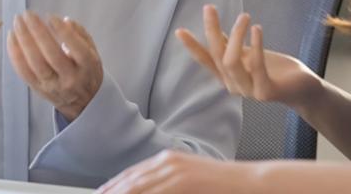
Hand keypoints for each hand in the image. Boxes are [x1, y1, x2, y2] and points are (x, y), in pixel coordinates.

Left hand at [7, 11, 102, 121]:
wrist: (83, 103)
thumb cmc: (86, 71)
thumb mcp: (93, 51)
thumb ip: (80, 34)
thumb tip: (65, 21)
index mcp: (87, 67)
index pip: (76, 48)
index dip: (63, 32)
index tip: (51, 16)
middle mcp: (70, 78)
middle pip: (52, 55)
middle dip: (38, 32)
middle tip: (28, 15)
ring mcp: (53, 86)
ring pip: (35, 63)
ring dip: (23, 40)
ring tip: (17, 22)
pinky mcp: (38, 90)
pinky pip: (23, 71)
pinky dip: (15, 54)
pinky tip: (11, 38)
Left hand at [97, 150, 250, 193]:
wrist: (249, 182)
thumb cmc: (222, 187)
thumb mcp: (190, 181)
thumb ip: (170, 186)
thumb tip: (152, 190)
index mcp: (169, 160)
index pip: (132, 174)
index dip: (113, 186)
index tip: (101, 193)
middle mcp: (168, 162)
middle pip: (130, 181)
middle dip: (112, 192)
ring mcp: (175, 171)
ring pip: (137, 187)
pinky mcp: (182, 182)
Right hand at [176, 5, 320, 108]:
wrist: (302, 87)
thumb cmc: (275, 69)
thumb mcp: (249, 54)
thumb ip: (231, 45)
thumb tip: (214, 28)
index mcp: (227, 76)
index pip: (205, 60)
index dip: (192, 46)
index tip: (179, 30)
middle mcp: (233, 85)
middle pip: (217, 55)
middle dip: (211, 30)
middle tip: (209, 7)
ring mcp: (248, 91)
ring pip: (231, 61)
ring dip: (236, 35)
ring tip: (244, 16)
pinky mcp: (265, 92)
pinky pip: (256, 66)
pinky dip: (255, 45)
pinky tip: (257, 28)